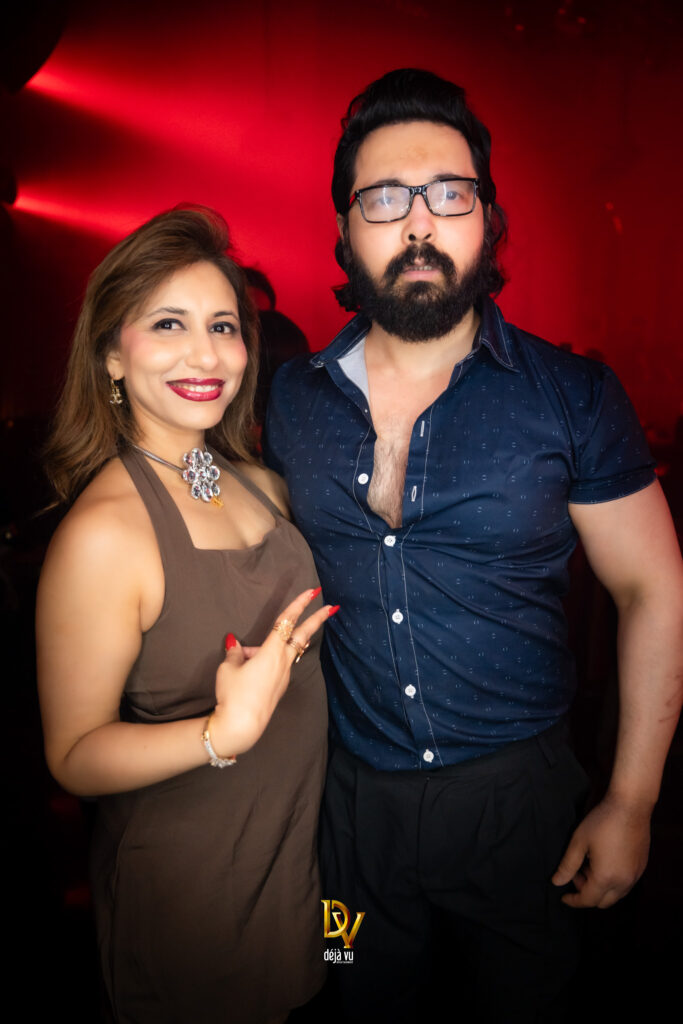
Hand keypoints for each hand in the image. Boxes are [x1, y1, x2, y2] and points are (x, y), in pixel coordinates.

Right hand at [209, 588, 335, 757]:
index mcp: (270, 652)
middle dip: (317, 619)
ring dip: (272, 649)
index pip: (286, 622)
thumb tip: (236, 644)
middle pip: (302, 635)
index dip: (298, 604)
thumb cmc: (233, 695)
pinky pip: (278, 666)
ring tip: (243, 665)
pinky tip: (248, 673)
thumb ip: (235, 653)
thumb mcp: (228, 668)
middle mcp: (282, 662)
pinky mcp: (280, 687)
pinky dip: (267, 661)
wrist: (241, 726)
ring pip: (285, 652)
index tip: (311, 592)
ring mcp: (284, 676)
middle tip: (331, 607)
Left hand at [551, 795, 651, 907]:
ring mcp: (635, 875)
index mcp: (606, 877)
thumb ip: (567, 865)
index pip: (587, 900)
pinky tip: (604, 862)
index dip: (573, 900)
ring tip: (589, 865)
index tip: (563, 896)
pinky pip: (626, 885)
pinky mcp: (641, 867)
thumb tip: (557, 882)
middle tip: (576, 874)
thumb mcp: (579, 842)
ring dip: (600, 888)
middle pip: (603, 902)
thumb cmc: (602, 821)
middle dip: (587, 893)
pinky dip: (613, 882)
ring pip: (616, 895)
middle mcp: (624, 882)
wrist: (631, 806)